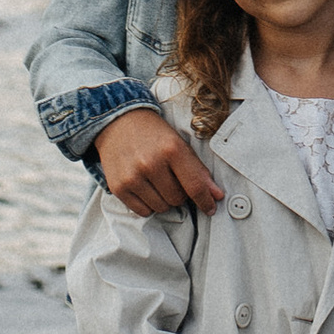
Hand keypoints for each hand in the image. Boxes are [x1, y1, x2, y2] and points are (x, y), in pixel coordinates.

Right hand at [96, 108, 223, 219]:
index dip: (205, 200)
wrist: (118, 122)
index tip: (210, 207)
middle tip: (171, 178)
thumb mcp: (178, 144)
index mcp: (171, 149)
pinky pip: (143, 211)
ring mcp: (133, 176)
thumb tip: (216, 195)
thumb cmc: (153, 134)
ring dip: (163, 200)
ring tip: (156, 181)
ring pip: (161, 207)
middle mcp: (151, 163)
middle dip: (179, 193)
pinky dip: (147, 204)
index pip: (195, 185)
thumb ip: (198, 170)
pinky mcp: (118, 187)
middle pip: (178, 200)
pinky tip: (144, 187)